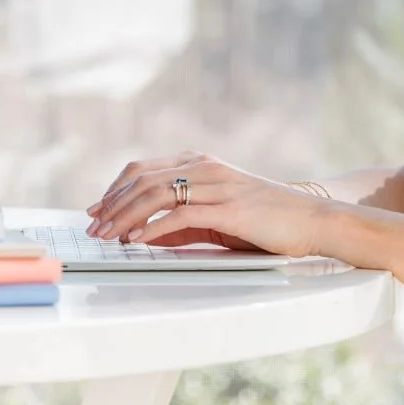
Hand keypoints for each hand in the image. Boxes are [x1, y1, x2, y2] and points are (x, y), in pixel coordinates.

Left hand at [85, 151, 332, 258]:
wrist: (311, 220)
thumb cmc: (266, 220)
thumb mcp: (216, 216)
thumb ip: (182, 221)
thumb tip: (144, 235)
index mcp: (201, 163)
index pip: (143, 169)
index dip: (114, 189)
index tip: (96, 211)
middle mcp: (205, 167)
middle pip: (142, 179)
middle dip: (111, 205)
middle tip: (92, 229)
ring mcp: (217, 185)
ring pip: (156, 194)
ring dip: (124, 217)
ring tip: (107, 237)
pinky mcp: (228, 208)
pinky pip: (180, 215)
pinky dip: (152, 228)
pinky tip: (137, 242)